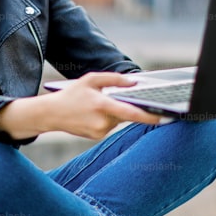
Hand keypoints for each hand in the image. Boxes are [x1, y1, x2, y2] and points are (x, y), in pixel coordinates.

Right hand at [46, 72, 164, 139]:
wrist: (51, 114)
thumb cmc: (71, 94)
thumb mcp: (90, 79)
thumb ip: (114, 79)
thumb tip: (134, 82)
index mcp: (102, 105)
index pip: (131, 113)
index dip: (149, 116)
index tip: (164, 117)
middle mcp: (102, 121)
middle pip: (126, 115)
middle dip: (127, 106)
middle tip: (121, 100)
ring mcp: (100, 131)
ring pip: (118, 120)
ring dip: (114, 112)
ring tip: (95, 105)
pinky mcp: (97, 136)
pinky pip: (110, 125)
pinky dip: (107, 118)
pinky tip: (92, 113)